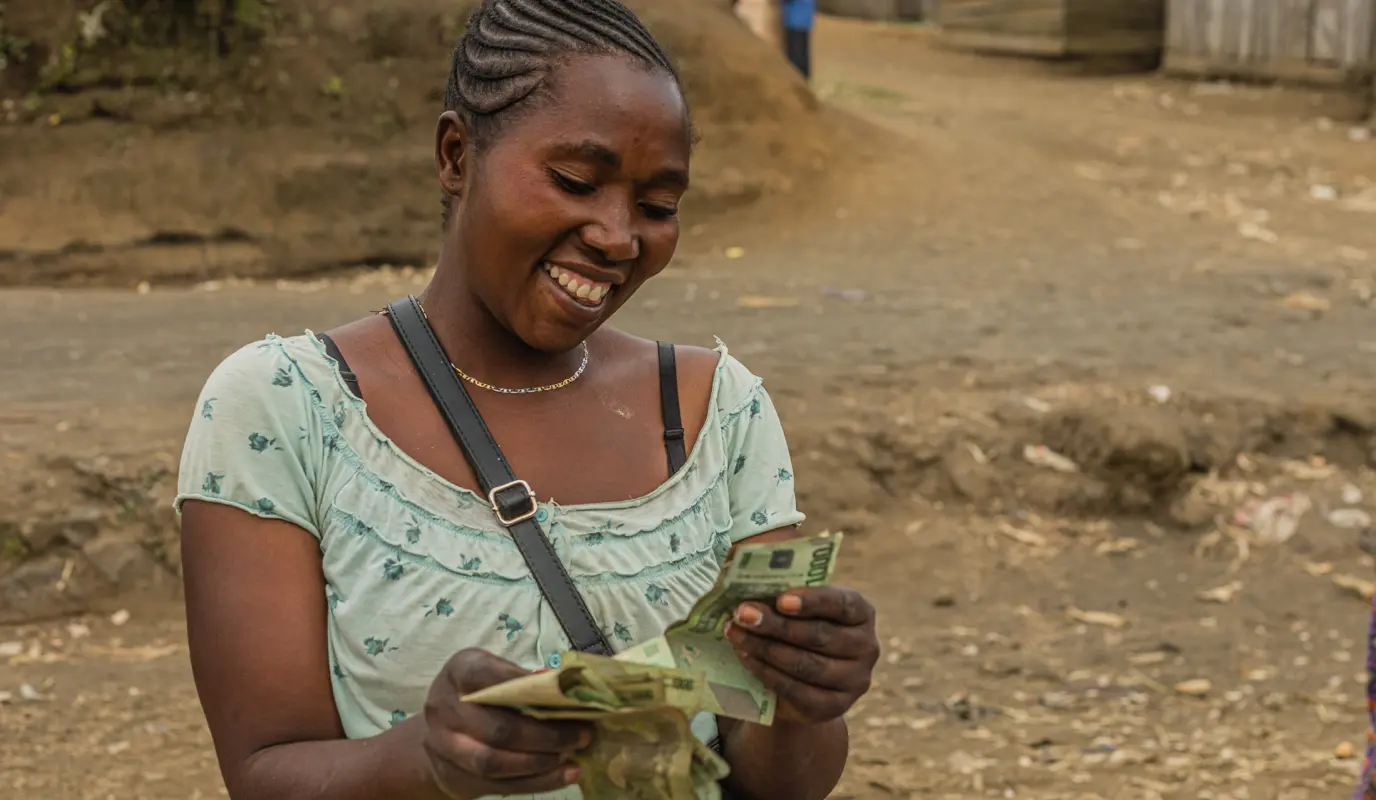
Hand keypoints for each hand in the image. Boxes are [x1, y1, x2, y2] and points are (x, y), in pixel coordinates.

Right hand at [422, 649, 592, 798]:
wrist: (442, 734)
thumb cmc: (480, 695)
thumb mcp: (495, 674)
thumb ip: (524, 680)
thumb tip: (569, 685)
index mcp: (458, 672)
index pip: (484, 675)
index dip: (522, 684)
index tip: (561, 692)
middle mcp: (444, 708)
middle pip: (497, 728)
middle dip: (545, 735)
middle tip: (581, 735)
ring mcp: (444, 746)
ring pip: (495, 762)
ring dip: (540, 762)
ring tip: (572, 756)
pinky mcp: (454, 777)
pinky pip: (498, 785)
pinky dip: (536, 782)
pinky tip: (564, 775)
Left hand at [724, 587, 878, 724]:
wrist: (803, 681)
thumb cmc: (799, 629)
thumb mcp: (797, 607)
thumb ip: (781, 588)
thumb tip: (738, 563)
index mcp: (861, 613)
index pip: (842, 604)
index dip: (813, 601)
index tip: (781, 599)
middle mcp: (866, 647)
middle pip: (818, 635)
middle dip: (776, 624)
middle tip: (742, 614)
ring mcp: (854, 681)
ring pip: (805, 665)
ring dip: (765, 648)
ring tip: (735, 634)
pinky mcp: (834, 708)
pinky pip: (796, 690)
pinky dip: (766, 672)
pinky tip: (745, 656)